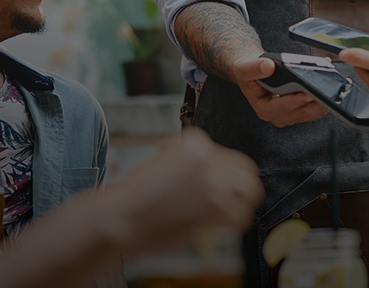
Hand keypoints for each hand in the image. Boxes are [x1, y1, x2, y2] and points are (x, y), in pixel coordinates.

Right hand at [103, 128, 263, 256]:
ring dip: (242, 202)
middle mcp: (207, 157)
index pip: (226, 155)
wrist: (118, 217)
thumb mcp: (162, 161)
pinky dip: (234, 223)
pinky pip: (241, 216)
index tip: (209, 186)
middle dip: (238, 184)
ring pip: (250, 191)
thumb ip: (190, 162)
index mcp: (194, 141)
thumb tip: (214, 172)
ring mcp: (214, 183)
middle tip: (230, 198)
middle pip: (245, 169)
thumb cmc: (134, 194)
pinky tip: (221, 226)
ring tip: (229, 212)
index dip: (221, 173)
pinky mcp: (214, 208)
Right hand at [228, 54, 326, 126]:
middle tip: (326, 93)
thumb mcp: (244, 67)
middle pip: (300, 112)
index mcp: (264, 109)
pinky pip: (315, 107)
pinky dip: (323, 97)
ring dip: (322, 101)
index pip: (282, 108)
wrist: (255, 72)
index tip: (307, 94)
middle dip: (314, 102)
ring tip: (331, 88)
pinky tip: (329, 86)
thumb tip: (268, 67)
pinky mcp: (301, 110)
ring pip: (311, 112)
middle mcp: (278, 116)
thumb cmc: (249, 71)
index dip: (295, 101)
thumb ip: (253, 68)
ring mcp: (290, 115)